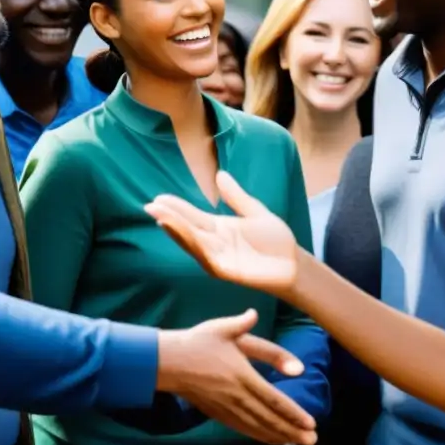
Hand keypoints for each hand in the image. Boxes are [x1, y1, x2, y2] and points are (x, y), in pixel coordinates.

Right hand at [145, 171, 298, 295]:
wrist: (294, 264)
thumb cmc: (276, 241)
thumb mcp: (254, 211)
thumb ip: (236, 196)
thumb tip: (220, 175)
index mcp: (219, 228)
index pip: (192, 216)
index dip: (176, 207)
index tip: (158, 197)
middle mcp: (214, 243)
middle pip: (187, 228)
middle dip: (169, 217)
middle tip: (149, 205)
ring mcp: (218, 256)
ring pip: (192, 241)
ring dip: (176, 229)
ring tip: (160, 215)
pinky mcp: (225, 269)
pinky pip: (205, 255)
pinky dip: (192, 244)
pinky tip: (183, 234)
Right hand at [156, 309, 316, 444]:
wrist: (167, 362)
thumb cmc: (197, 342)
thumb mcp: (223, 328)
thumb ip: (245, 324)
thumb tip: (257, 314)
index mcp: (242, 374)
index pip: (273, 398)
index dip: (293, 413)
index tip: (311, 423)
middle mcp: (236, 395)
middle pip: (268, 418)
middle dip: (292, 431)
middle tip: (312, 441)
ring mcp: (226, 407)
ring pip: (257, 426)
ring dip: (278, 436)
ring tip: (296, 443)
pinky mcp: (217, 412)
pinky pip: (242, 428)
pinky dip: (259, 435)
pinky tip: (270, 439)